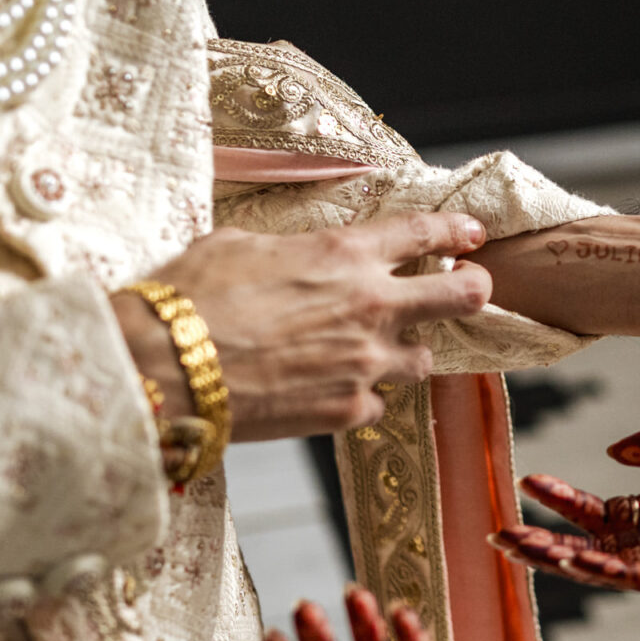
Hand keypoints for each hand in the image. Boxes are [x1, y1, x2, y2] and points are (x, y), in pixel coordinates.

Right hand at [116, 212, 490, 440]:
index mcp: (344, 253)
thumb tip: (291, 255)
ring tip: (377, 351)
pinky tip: (330, 390)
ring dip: (407, 352)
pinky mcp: (347, 410)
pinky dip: (360, 396)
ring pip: (424, 359)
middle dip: (474, 290)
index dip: (456, 230)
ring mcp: (365, 362)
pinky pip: (377, 403)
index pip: (424, 233)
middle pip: (461, 296)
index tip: (472, 234)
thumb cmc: (189, 298)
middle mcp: (370, 305)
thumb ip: (288, 250)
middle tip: (471, 290)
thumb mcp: (239, 245)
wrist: (165, 367)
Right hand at [490, 408, 639, 594]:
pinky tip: (581, 558)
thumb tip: (614, 454)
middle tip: (498, 538)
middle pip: (599, 550)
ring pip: (618, 570)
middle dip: (548, 547)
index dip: (564, 504)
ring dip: (569, 562)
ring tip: (522, 548)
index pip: (606, 514)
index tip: (524, 484)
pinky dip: (615, 569)